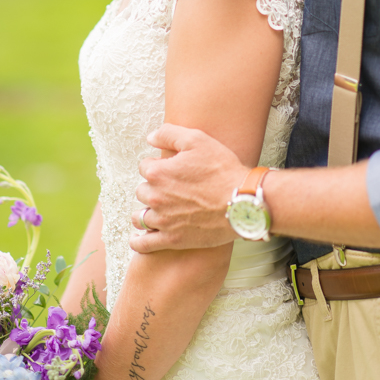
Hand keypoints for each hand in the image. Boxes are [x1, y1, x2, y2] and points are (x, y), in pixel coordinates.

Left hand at [130, 124, 245, 252]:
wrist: (241, 201)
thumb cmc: (222, 169)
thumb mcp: (197, 140)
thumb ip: (169, 134)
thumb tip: (150, 137)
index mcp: (158, 173)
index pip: (145, 167)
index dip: (158, 165)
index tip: (170, 169)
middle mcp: (156, 197)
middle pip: (142, 191)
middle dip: (152, 188)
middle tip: (169, 188)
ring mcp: (163, 220)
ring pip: (139, 217)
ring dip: (145, 212)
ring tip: (155, 211)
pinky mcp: (172, 239)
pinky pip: (144, 244)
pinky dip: (139, 242)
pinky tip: (139, 238)